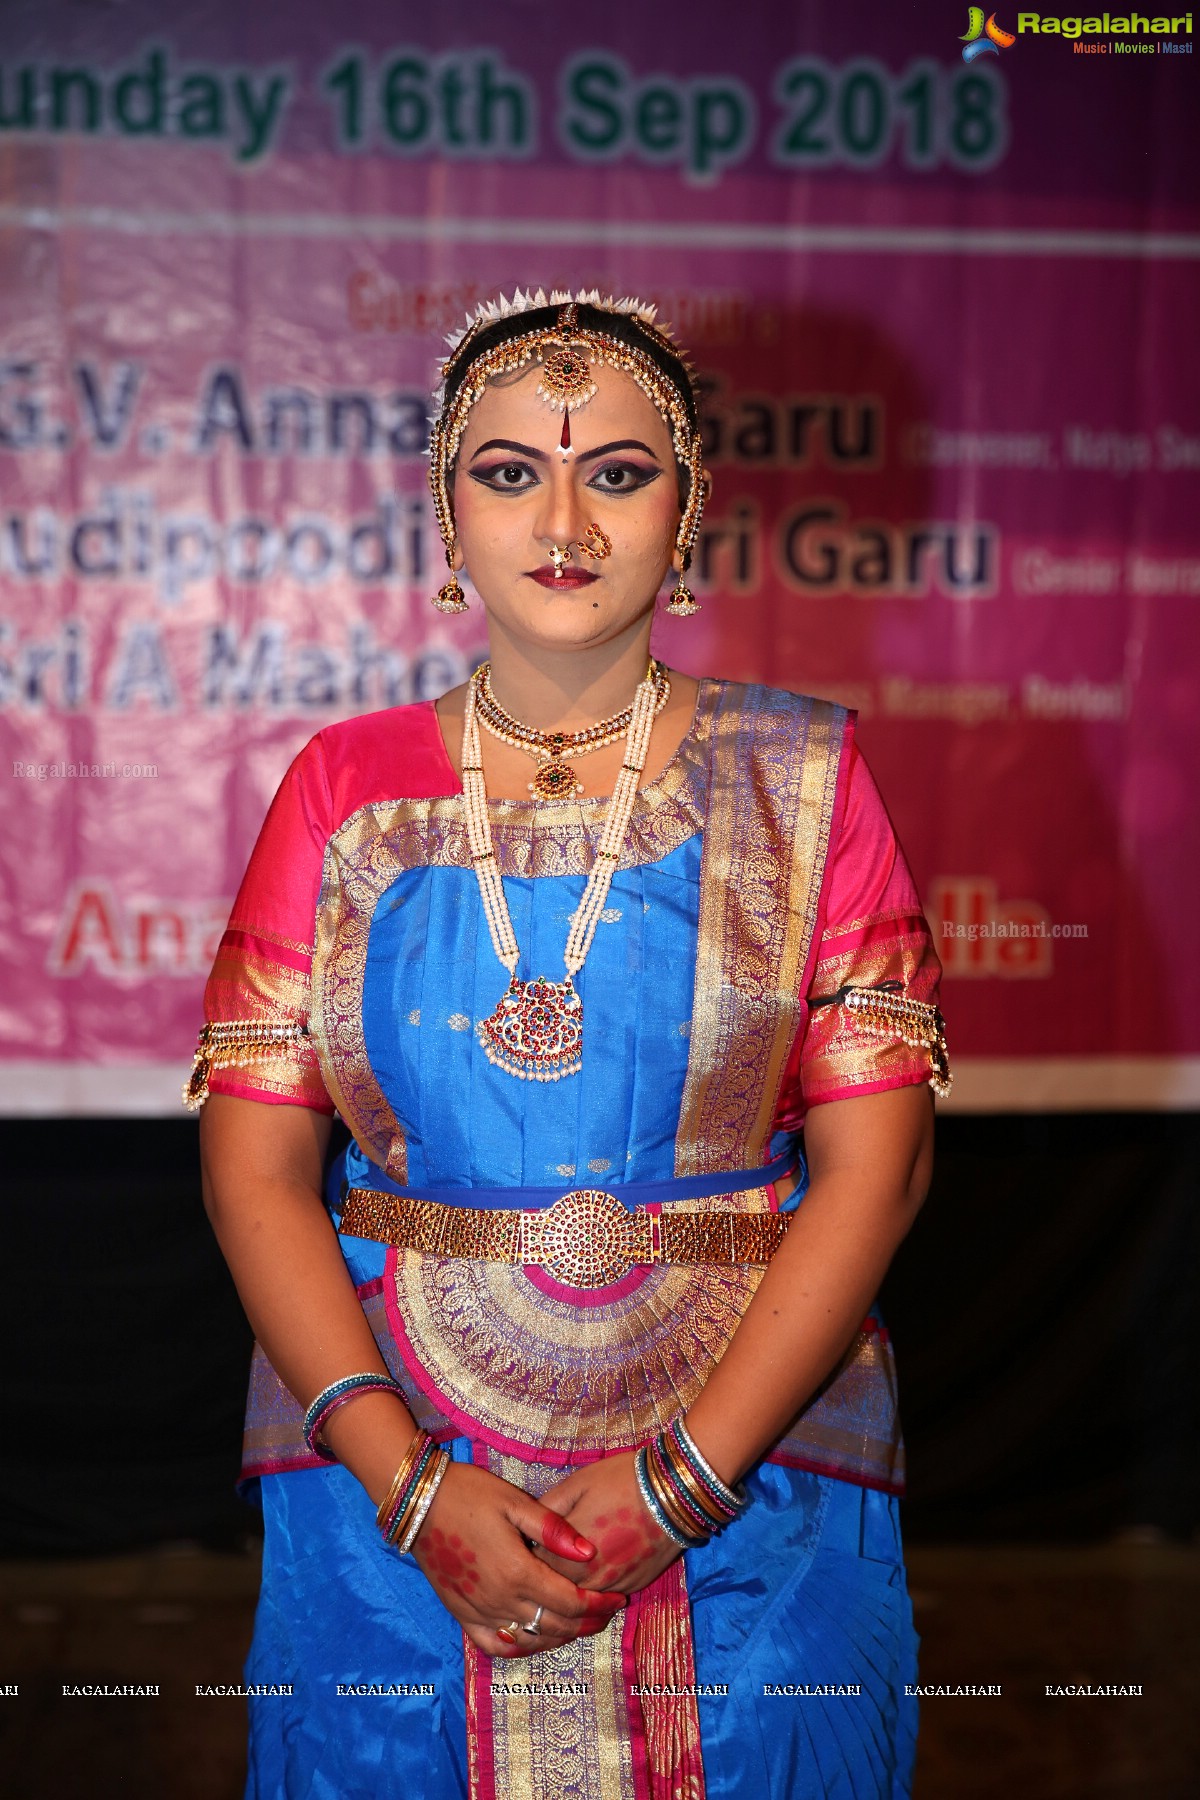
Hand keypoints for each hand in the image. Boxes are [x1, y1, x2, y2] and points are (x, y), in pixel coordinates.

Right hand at [410, 1461, 625, 1658]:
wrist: (419, 1502)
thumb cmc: (470, 1494)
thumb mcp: (515, 1502)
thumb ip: (553, 1530)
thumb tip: (590, 1552)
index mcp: (518, 1572)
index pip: (571, 1603)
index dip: (599, 1604)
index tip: (618, 1598)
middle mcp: (500, 1600)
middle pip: (555, 1626)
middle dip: (588, 1623)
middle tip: (607, 1611)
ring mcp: (478, 1612)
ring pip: (529, 1641)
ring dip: (559, 1637)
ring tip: (580, 1624)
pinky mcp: (460, 1614)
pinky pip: (495, 1645)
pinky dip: (519, 1648)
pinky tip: (532, 1638)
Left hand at [534, 1451, 682, 1595]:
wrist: (673, 1490)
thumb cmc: (621, 1480)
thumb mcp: (577, 1484)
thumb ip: (547, 1509)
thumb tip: (529, 1526)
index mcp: (568, 1553)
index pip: (535, 1568)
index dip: (531, 1556)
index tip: (531, 1545)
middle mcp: (588, 1577)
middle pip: (556, 1590)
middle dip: (549, 1576)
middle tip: (548, 1558)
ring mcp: (612, 1587)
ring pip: (581, 1602)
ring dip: (572, 1588)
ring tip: (570, 1567)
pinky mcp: (633, 1588)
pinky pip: (605, 1600)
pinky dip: (597, 1592)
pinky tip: (595, 1573)